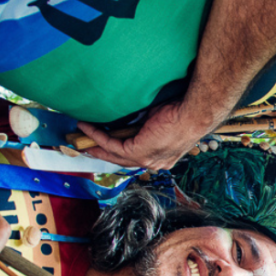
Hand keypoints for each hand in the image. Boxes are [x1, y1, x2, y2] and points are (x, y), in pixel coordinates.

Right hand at [82, 100, 213, 169]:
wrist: (193, 114)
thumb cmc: (182, 112)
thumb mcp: (160, 122)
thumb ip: (145, 126)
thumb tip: (131, 118)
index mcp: (161, 157)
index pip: (135, 157)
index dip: (116, 151)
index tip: (102, 144)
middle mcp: (155, 162)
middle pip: (121, 160)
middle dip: (101, 153)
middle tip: (85, 145)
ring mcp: (147, 160)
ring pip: (114, 155)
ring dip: (95, 144)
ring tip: (81, 136)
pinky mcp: (140, 152)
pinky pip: (112, 146)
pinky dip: (98, 137)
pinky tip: (88, 129)